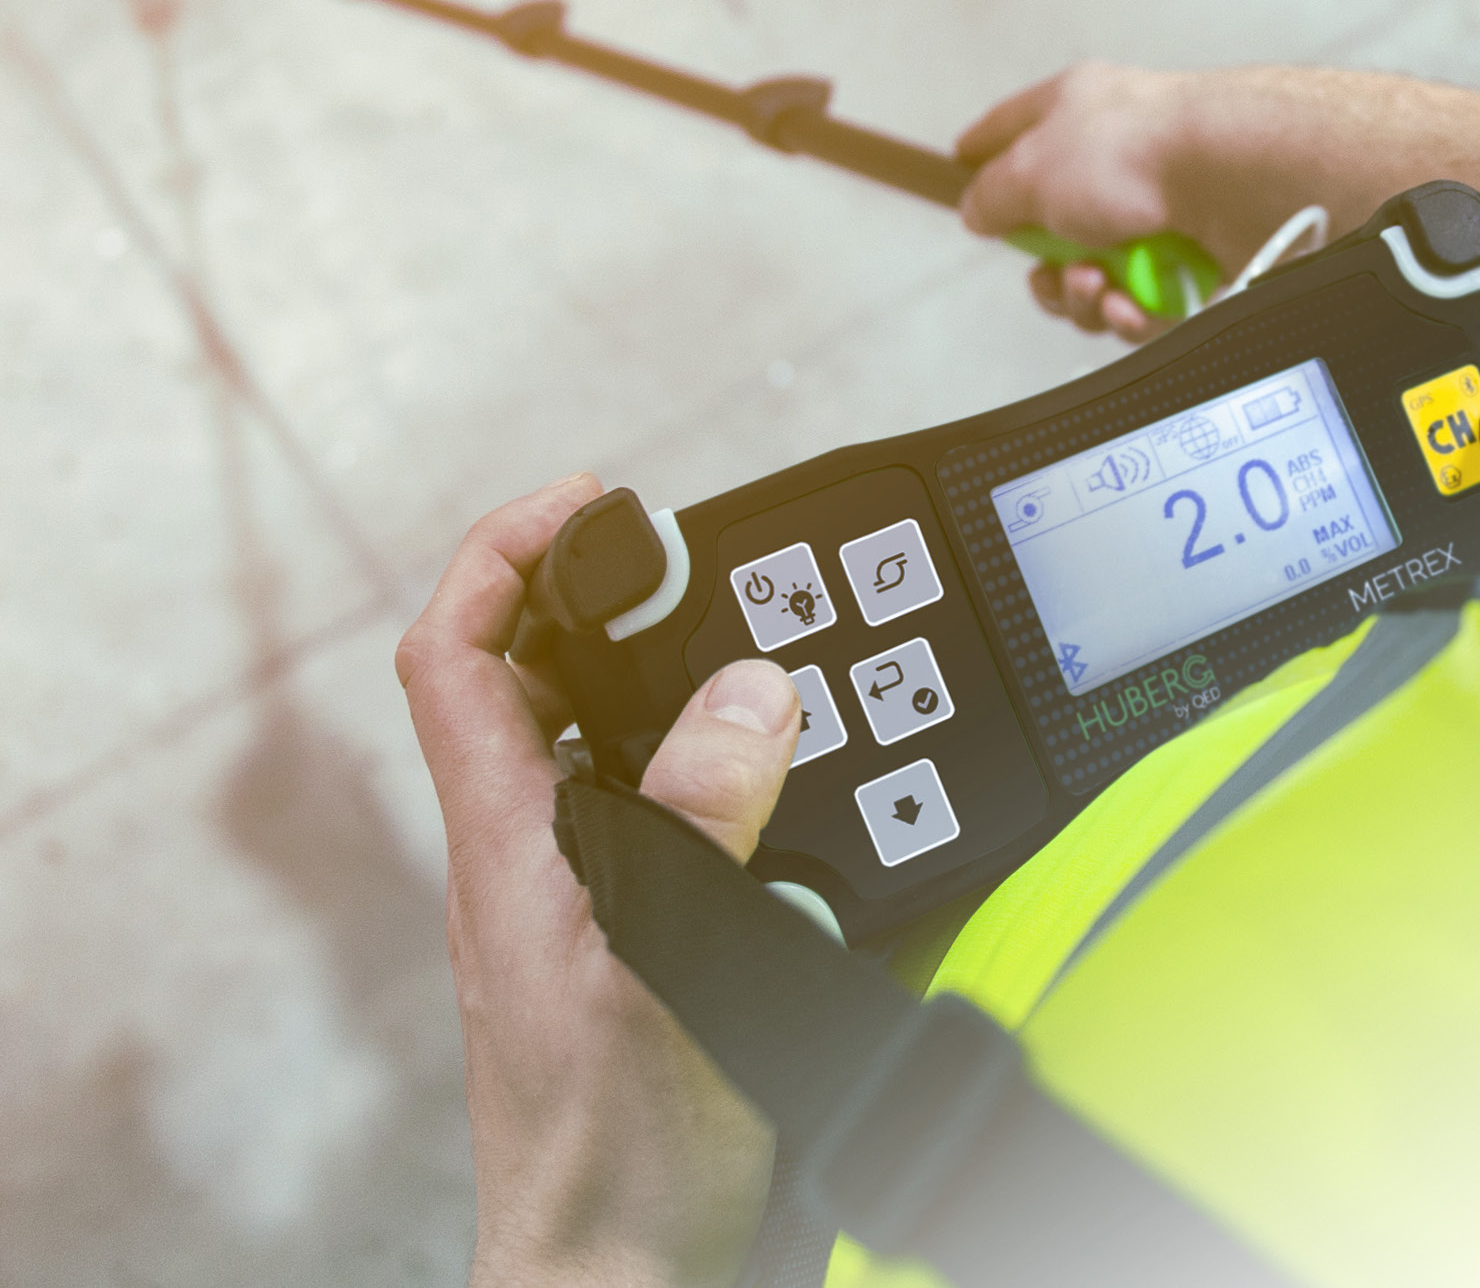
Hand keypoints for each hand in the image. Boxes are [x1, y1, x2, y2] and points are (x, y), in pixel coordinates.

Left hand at [396, 473, 803, 1286]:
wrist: (620, 1267)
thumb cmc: (619, 1149)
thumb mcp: (663, 964)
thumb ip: (695, 824)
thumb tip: (743, 693)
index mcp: (513, 843)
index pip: (459, 657)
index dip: (505, 556)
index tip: (588, 501)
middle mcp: (536, 861)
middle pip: (537, 684)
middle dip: (610, 603)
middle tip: (699, 568)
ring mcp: (583, 905)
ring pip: (611, 752)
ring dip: (677, 691)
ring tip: (766, 661)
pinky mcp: (637, 949)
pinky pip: (667, 824)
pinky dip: (726, 781)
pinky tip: (788, 793)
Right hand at [956, 62, 1214, 343]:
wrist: (1234, 182)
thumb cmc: (1137, 152)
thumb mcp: (1028, 169)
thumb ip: (989, 194)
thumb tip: (978, 211)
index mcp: (1079, 111)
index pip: (1016, 126)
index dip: (983, 152)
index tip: (958, 173)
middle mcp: (1121, 160)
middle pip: (1057, 231)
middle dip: (1048, 272)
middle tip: (1056, 273)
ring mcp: (1162, 214)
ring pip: (1098, 282)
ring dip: (1084, 298)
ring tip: (1099, 287)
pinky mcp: (1196, 264)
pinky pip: (1141, 309)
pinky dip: (1128, 314)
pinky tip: (1132, 306)